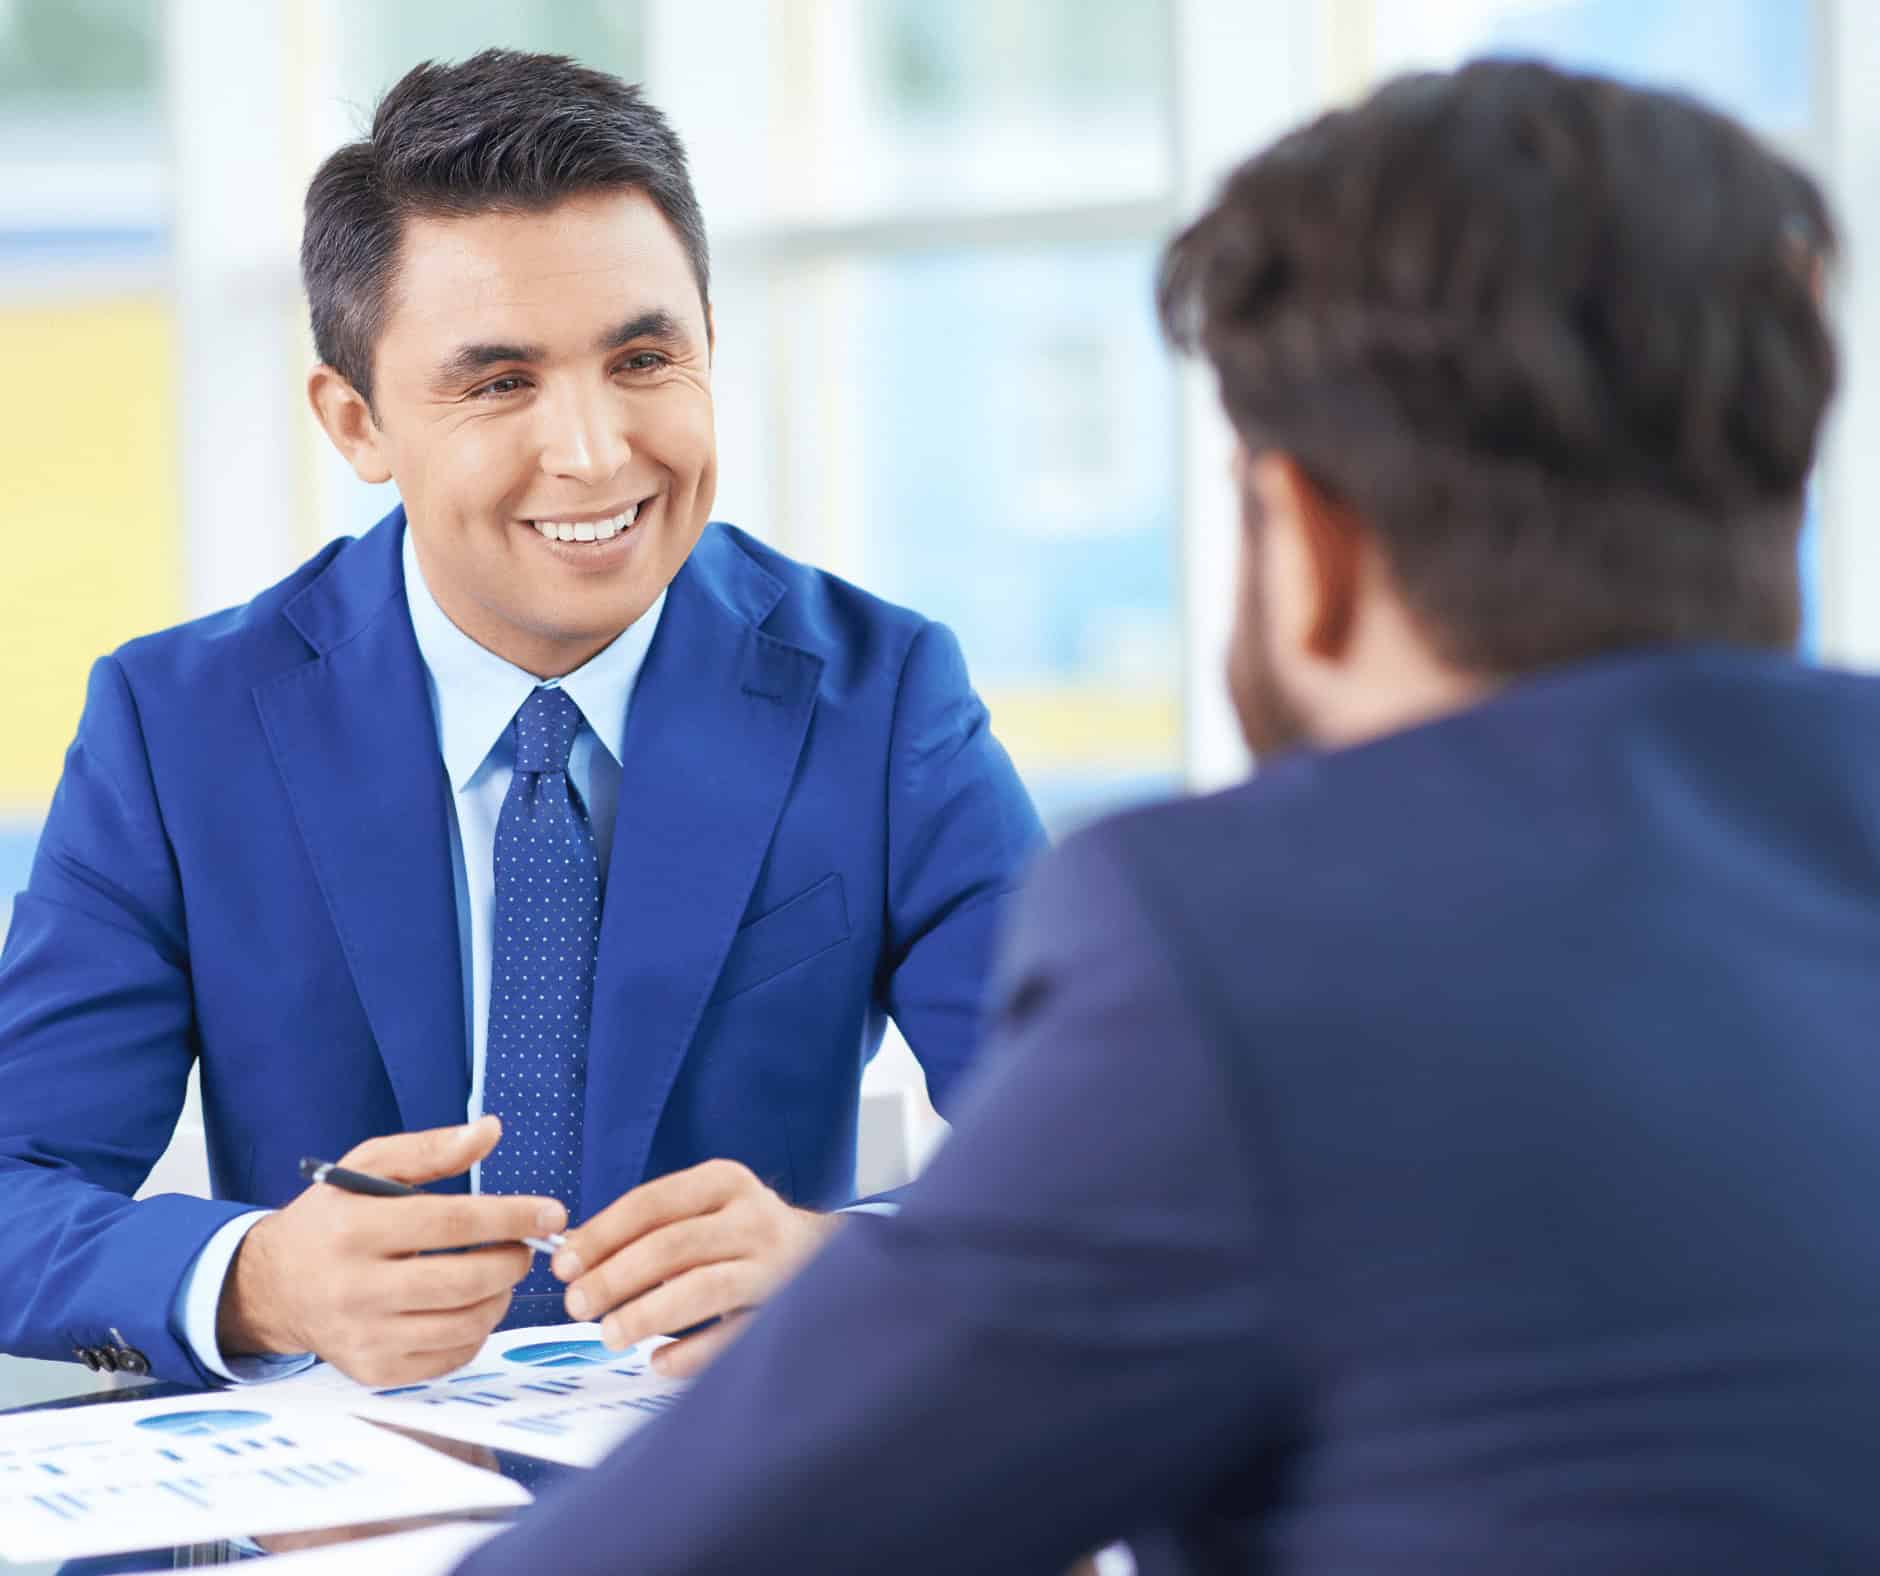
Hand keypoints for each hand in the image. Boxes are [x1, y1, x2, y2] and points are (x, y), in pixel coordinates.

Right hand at [218, 1116, 565, 1385]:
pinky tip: (472, 1305)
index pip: (452, 1223)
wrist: (273, 1286)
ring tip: (500, 1273)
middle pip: (464, 1281)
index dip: (512, 1217)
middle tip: (525, 1247)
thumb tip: (491, 1130)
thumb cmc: (332, 1217)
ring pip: (463, 1325)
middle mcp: (354, 1288)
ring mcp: (363, 1336)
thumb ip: (431, 1148)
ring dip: (501, 1297)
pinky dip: (476, 1330)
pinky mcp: (373, 1370)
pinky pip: (449, 1357)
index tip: (553, 1213)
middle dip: (513, 1261)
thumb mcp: (368, 1167)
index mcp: (355, 1229)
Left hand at [552, 1159, 839, 1377]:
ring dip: (647, 1313)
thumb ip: (650, 1226)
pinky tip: (659, 1362)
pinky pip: (734, 1335)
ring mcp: (773, 1265)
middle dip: (616, 1277)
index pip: (651, 1203)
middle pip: (672, 1245)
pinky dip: (693, 1352)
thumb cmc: (739, 1233)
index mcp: (724, 1182)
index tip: (564, 1264)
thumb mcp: (705, 1207)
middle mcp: (752, 1217)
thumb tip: (575, 1258)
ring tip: (608, 1335)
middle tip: (576, 1304)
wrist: (826, 1252)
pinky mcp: (785, 1309)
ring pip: (702, 1288)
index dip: (602, 1234)